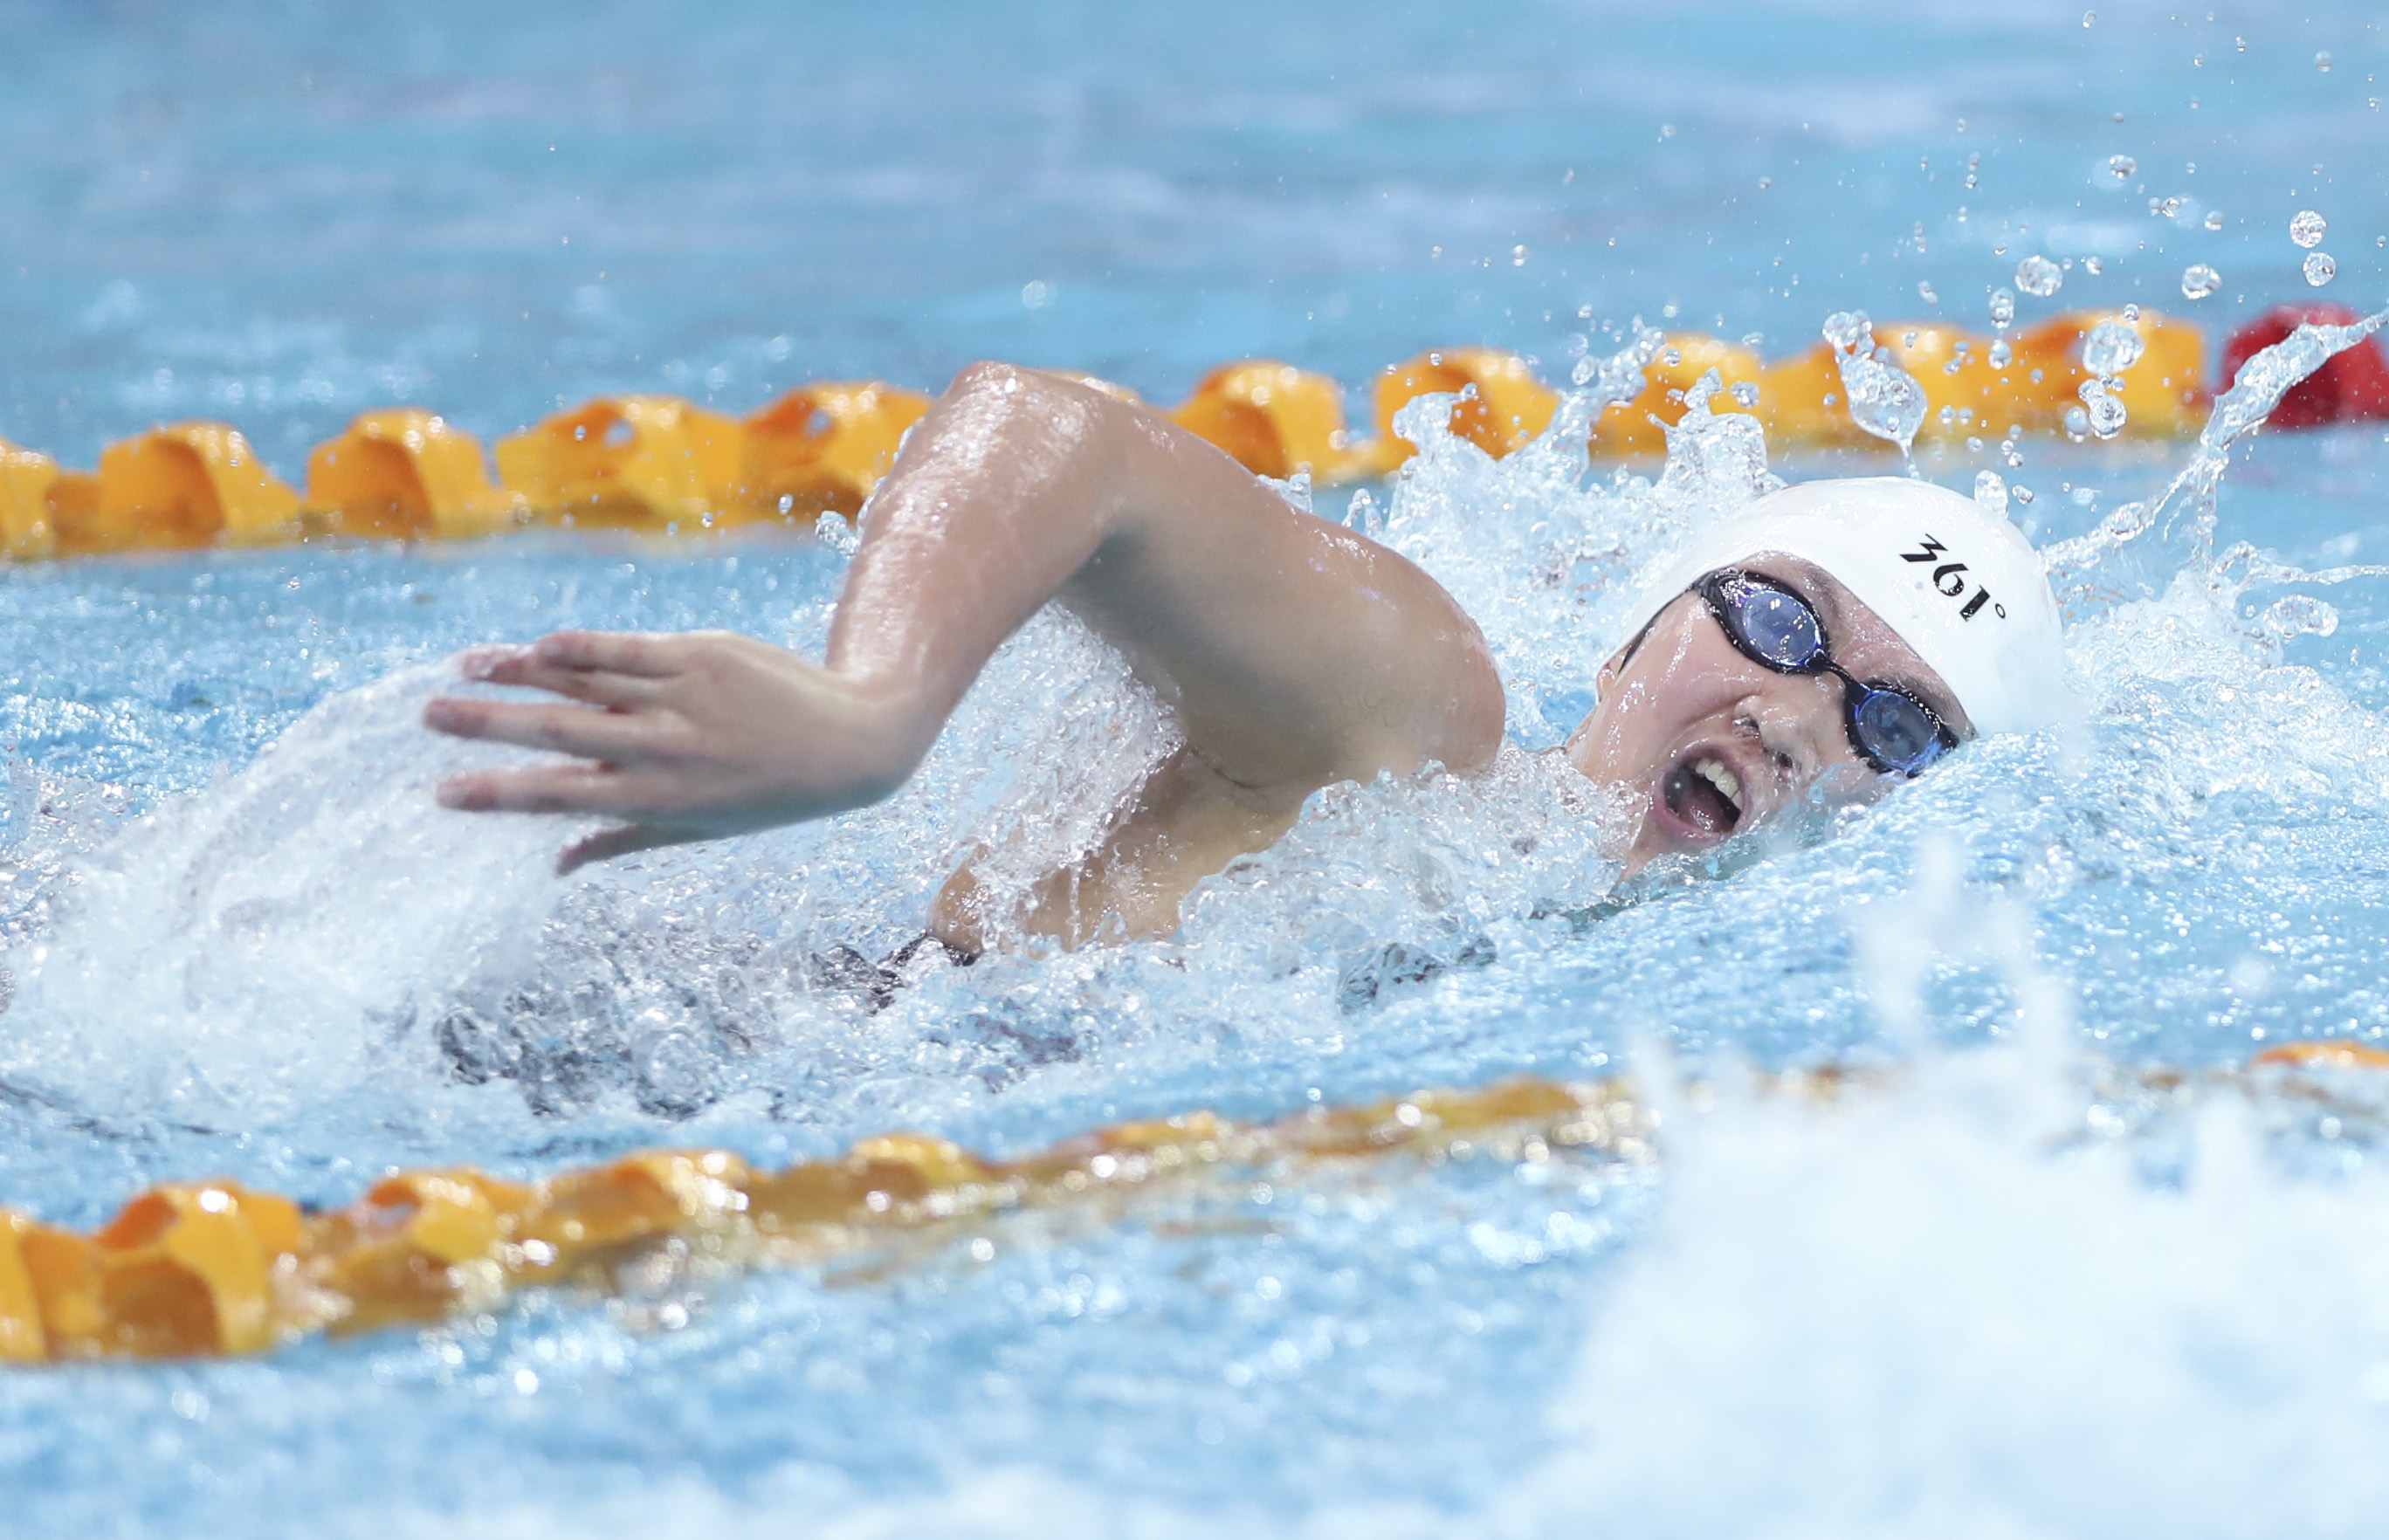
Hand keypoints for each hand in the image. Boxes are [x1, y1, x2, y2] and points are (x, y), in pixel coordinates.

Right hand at [423, 630, 924, 872]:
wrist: (851, 742)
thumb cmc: (766, 792)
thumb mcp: (699, 830)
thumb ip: (622, 842)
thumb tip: (553, 866)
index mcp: (657, 800)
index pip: (563, 797)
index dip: (499, 795)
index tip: (442, 793)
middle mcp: (664, 749)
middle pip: (560, 734)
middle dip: (490, 726)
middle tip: (428, 716)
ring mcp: (681, 698)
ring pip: (586, 682)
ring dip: (520, 673)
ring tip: (464, 667)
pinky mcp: (699, 654)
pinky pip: (628, 647)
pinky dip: (580, 646)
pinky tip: (537, 644)